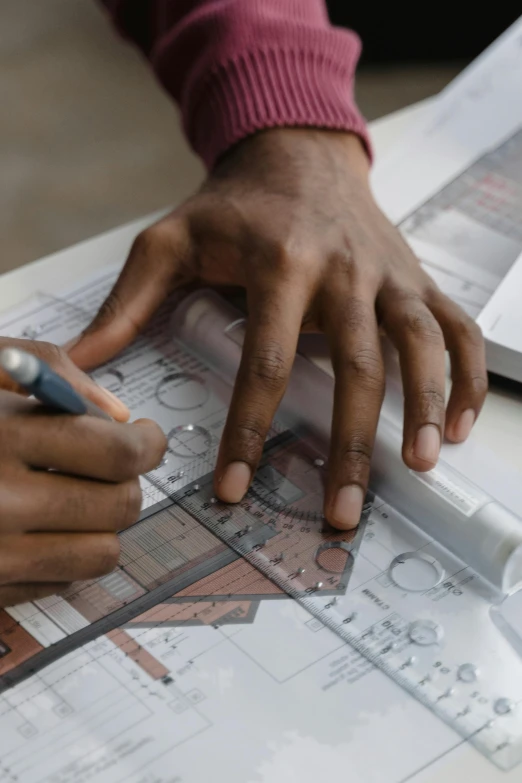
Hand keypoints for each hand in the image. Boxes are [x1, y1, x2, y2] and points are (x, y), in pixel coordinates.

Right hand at [0, 341, 166, 606]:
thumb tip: (118, 416)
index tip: (146, 437)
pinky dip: (62, 557)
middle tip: (112, 467)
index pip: (117, 453)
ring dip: (102, 525)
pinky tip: (34, 527)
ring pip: (100, 555)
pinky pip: (57, 584)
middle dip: (127, 482)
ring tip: (77, 498)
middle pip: (120, 506)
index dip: (148, 444)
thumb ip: (53, 372)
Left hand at [67, 129, 486, 529]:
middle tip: (339, 511)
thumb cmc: (235, 204)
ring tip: (420, 466)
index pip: (266, 360)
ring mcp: (388, 275)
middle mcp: (344, 271)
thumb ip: (128, 302)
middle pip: (356, 366)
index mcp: (279, 263)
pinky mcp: (416, 280)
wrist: (299, 153)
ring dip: (426, 407)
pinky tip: (460, 425)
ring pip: (419, 346)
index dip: (250, 430)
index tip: (236, 488)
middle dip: (349, 445)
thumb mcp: (170, 240)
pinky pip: (458, 329)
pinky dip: (468, 377)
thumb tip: (79, 365)